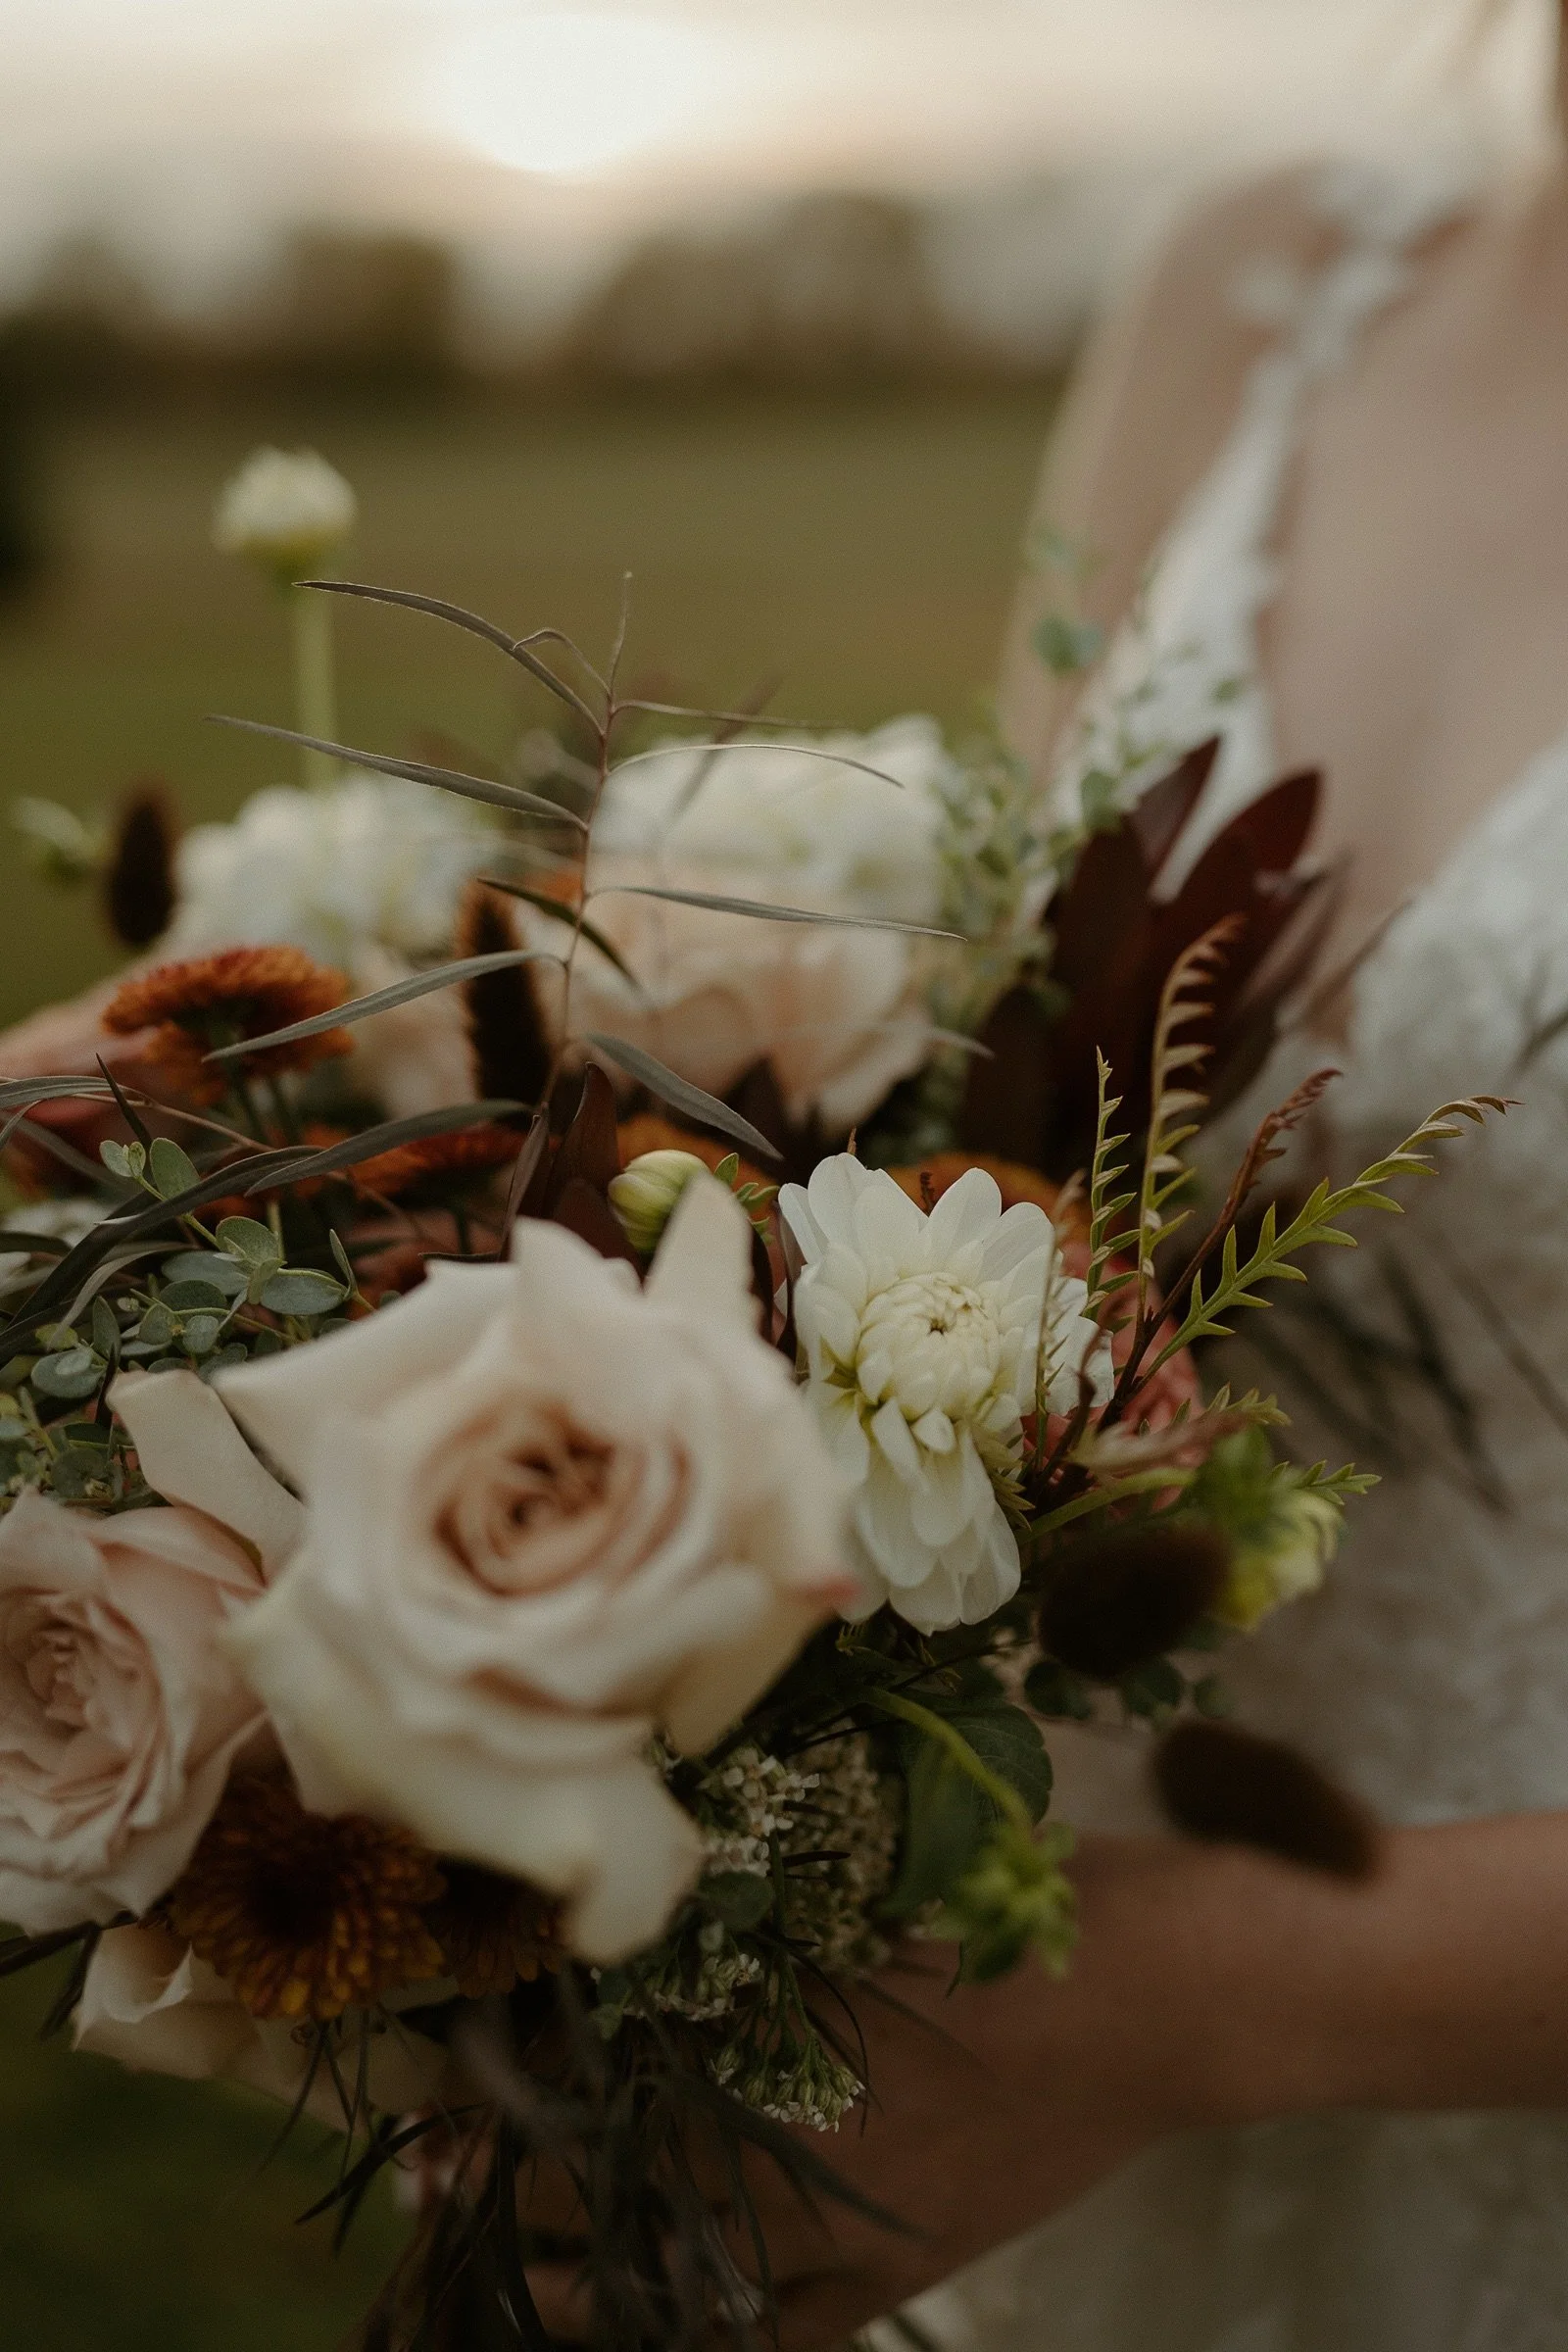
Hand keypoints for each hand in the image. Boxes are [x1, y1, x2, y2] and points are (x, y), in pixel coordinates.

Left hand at [519, 1830, 1369, 2348]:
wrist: (1165, 1997)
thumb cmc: (1020, 1910)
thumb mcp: (880, 1871)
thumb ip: (758, 1895)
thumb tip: (638, 1888)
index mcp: (775, 2038)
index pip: (597, 2079)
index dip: (502, 2088)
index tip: (433, 2081)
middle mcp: (789, 2142)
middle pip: (607, 2181)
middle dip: (512, 2181)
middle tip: (435, 2178)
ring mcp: (844, 2225)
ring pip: (669, 2275)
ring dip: (574, 2271)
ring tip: (502, 2266)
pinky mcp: (899, 2269)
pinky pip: (774, 2331)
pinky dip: (699, 2332)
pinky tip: (643, 2327)